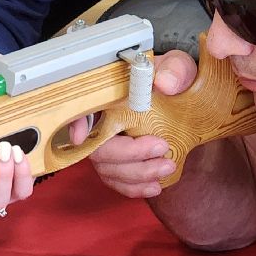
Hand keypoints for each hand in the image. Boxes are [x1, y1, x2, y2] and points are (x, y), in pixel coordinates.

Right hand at [89, 50, 196, 198]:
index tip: (79, 136)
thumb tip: (165, 83)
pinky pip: (116, 180)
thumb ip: (174, 70)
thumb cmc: (172, 77)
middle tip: (162, 149)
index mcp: (107, 94)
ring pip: (106, 168)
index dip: (74, 124)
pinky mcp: (117, 162)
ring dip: (136, 174)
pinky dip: (133, 187)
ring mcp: (106, 144)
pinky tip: (153, 187)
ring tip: (166, 168)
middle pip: (96, 147)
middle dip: (128, 155)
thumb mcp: (177, 67)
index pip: (79, 108)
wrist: (181, 95)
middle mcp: (100, 121)